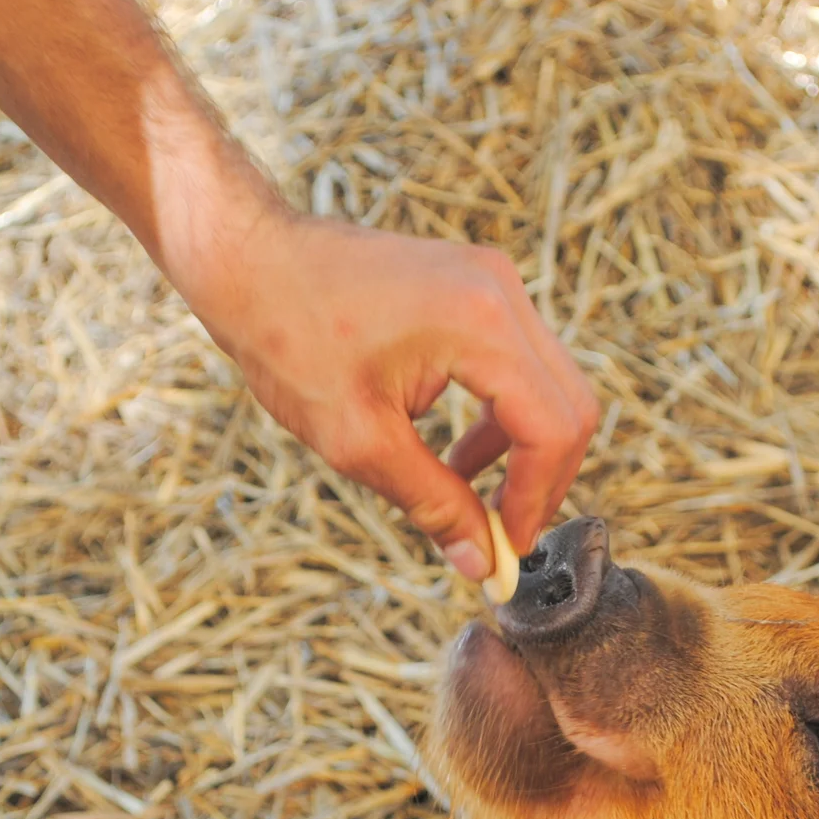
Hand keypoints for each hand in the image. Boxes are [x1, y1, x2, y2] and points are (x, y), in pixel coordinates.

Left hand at [173, 206, 598, 580]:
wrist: (248, 257)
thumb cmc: (287, 336)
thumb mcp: (358, 439)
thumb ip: (432, 503)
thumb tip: (480, 561)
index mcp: (480, 324)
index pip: (553, 427)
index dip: (537, 499)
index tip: (506, 548)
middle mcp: (502, 293)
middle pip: (569, 406)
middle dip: (543, 479)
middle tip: (500, 533)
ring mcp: (494, 282)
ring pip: (550, 386)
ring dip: (522, 449)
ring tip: (467, 494)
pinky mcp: (477, 286)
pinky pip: (519, 363)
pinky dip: (502, 415)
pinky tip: (455, 451)